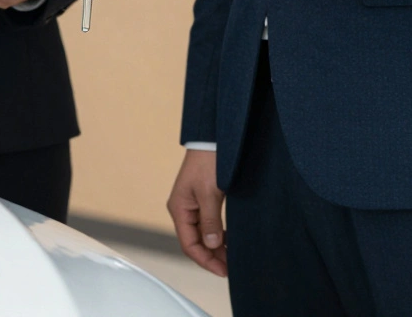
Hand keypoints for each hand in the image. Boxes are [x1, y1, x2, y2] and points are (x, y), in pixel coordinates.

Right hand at [168, 149, 227, 276]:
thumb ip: (210, 221)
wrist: (212, 139)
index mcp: (179, 209)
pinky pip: (208, 223)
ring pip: (203, 234)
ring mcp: (192, 204)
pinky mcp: (203, 199)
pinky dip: (218, 234)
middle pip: (195, 241)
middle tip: (231, 267)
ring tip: (232, 257)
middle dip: (212, 256)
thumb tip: (212, 244)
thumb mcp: (210, 194)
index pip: (189, 244)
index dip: (205, 260)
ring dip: (216, 247)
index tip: (223, 271)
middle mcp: (183, 209)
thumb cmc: (208, 162)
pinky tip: (229, 240)